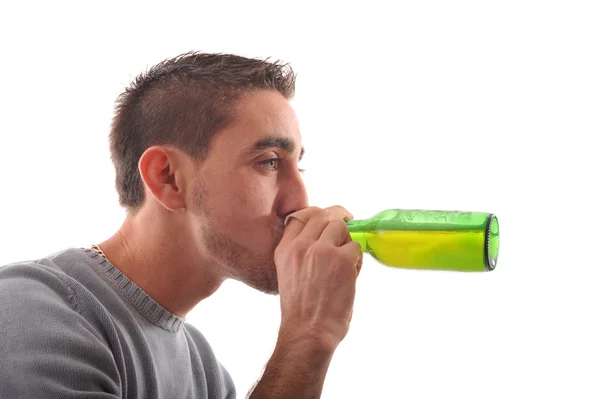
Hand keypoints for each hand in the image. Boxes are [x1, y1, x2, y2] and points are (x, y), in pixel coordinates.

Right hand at [274, 205, 362, 351]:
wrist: (309, 332)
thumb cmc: (302, 310)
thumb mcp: (289, 274)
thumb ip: (301, 253)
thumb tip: (325, 236)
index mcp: (285, 250)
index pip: (299, 216)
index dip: (316, 214)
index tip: (327, 218)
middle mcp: (301, 246)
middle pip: (322, 215)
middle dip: (338, 217)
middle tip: (349, 223)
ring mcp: (321, 250)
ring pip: (341, 227)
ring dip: (347, 242)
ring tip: (346, 263)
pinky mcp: (341, 259)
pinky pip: (356, 247)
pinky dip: (357, 260)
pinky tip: (351, 276)